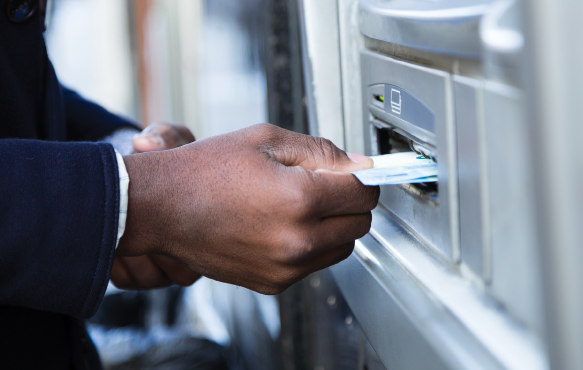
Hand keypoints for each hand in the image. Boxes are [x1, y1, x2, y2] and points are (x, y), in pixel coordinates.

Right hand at [118, 123, 379, 294]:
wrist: (161, 207)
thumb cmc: (206, 170)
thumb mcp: (267, 140)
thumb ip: (322, 151)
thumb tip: (360, 164)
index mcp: (300, 199)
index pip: (365, 193)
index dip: (364, 177)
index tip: (359, 172)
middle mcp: (297, 241)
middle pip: (360, 224)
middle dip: (351, 201)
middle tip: (327, 184)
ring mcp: (285, 267)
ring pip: (342, 247)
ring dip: (334, 225)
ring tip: (302, 204)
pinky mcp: (273, 282)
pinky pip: (314, 264)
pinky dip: (310, 246)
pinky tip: (284, 225)